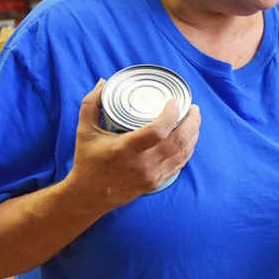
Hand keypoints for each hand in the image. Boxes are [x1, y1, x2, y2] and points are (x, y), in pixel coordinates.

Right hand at [64, 79, 201, 210]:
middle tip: (193, 107)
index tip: (174, 101)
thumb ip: (91, 104)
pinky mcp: (156, 182)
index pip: (157, 130)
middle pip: (179, 140)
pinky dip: (188, 149)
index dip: (171, 114)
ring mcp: (151, 175)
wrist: (89, 196)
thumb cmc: (87, 161)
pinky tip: (189, 138)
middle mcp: (142, 164)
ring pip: (184, 152)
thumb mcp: (84, 131)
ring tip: (194, 119)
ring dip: (194, 134)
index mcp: (124, 149)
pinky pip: (180, 163)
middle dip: (192, 121)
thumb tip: (104, 82)